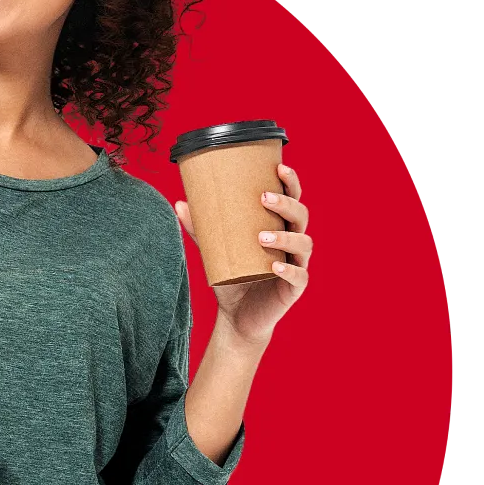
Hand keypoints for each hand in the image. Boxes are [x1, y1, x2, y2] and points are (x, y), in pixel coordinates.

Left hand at [175, 162, 312, 346]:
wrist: (237, 317)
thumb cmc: (232, 277)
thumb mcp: (215, 251)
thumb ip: (202, 229)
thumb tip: (180, 203)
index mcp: (280, 227)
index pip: (292, 199)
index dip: (291, 183)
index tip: (279, 167)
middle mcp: (293, 243)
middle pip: (301, 216)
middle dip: (286, 204)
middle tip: (264, 198)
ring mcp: (297, 265)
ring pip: (303, 243)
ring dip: (286, 236)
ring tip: (262, 235)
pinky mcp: (294, 289)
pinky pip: (299, 276)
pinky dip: (289, 269)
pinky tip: (276, 266)